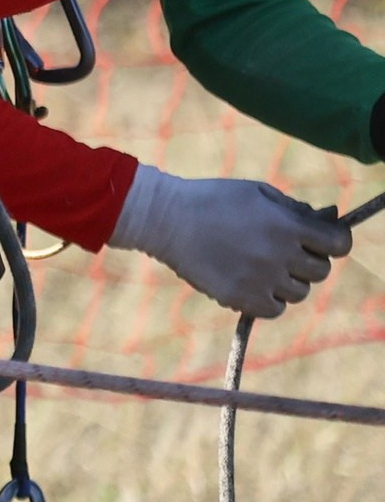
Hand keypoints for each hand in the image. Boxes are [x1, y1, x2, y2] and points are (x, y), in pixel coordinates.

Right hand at [110, 165, 349, 317]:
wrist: (165, 219)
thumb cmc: (213, 199)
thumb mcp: (256, 192)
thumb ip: (294, 209)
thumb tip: (327, 220)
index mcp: (286, 226)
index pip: (338, 244)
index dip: (336, 242)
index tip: (326, 241)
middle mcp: (278, 255)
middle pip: (320, 271)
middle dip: (308, 261)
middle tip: (286, 252)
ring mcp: (260, 279)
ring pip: (298, 293)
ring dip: (288, 280)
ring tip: (263, 266)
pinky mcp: (240, 298)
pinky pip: (275, 309)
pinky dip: (269, 299)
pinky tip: (253, 282)